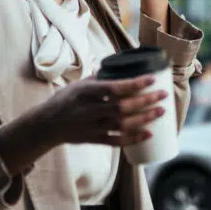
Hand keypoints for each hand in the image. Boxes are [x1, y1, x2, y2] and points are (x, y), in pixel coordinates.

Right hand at [43, 75, 168, 146]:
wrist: (47, 125)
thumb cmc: (65, 100)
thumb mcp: (78, 84)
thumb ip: (100, 78)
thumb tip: (122, 68)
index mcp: (86, 92)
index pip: (114, 88)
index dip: (135, 84)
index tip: (152, 79)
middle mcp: (90, 110)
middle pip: (123, 107)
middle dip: (146, 101)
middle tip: (163, 95)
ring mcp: (93, 126)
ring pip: (123, 124)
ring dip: (145, 118)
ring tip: (161, 111)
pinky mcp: (94, 139)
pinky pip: (117, 141)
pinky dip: (134, 138)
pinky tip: (148, 134)